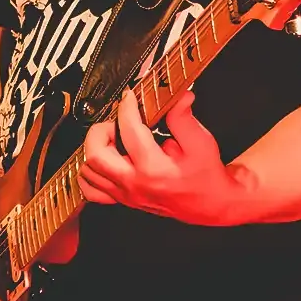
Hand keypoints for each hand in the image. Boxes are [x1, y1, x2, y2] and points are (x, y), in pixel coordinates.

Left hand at [78, 89, 245, 225]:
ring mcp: (126, 195)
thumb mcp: (201, 142)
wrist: (211, 204)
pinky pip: (92, 191)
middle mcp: (135, 184)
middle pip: (96, 155)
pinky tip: (104, 161)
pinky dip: (91, 175)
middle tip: (115, 122)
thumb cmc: (206, 176)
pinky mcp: (124, 200)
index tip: (130, 97)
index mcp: (153, 169)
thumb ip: (184, 118)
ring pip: (89, 172)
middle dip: (100, 130)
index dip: (127, 107)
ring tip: (112, 139)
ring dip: (94, 150)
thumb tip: (178, 96)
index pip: (129, 130)